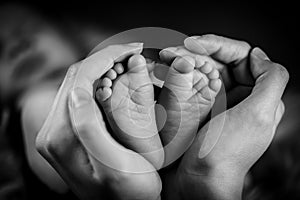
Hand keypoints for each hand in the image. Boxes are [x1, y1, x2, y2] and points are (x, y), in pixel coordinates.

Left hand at [35, 43, 161, 199]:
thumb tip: (77, 92)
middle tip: (133, 51)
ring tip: (128, 60)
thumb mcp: (115, 168)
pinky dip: (100, 80)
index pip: (80, 80)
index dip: (107, 57)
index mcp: (62, 137)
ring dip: (103, 67)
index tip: (134, 49)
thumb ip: (89, 130)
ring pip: (79, 83)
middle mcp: (53, 131)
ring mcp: (58, 130)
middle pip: (76, 78)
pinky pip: (81, 94)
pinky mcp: (68, 131)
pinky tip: (117, 77)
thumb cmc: (129, 193)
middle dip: (105, 57)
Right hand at [160, 35, 288, 199]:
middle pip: (219, 61)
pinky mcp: (198, 110)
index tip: (196, 44)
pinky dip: (179, 75)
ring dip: (185, 60)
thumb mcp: (259, 115)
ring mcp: (217, 103)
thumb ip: (272, 80)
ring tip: (167, 56)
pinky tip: (168, 70)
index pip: (242, 57)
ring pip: (202, 70)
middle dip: (196, 52)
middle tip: (174, 50)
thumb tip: (258, 55)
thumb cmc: (226, 152)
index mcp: (257, 95)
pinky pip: (191, 84)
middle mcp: (238, 97)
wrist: (199, 180)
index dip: (220, 45)